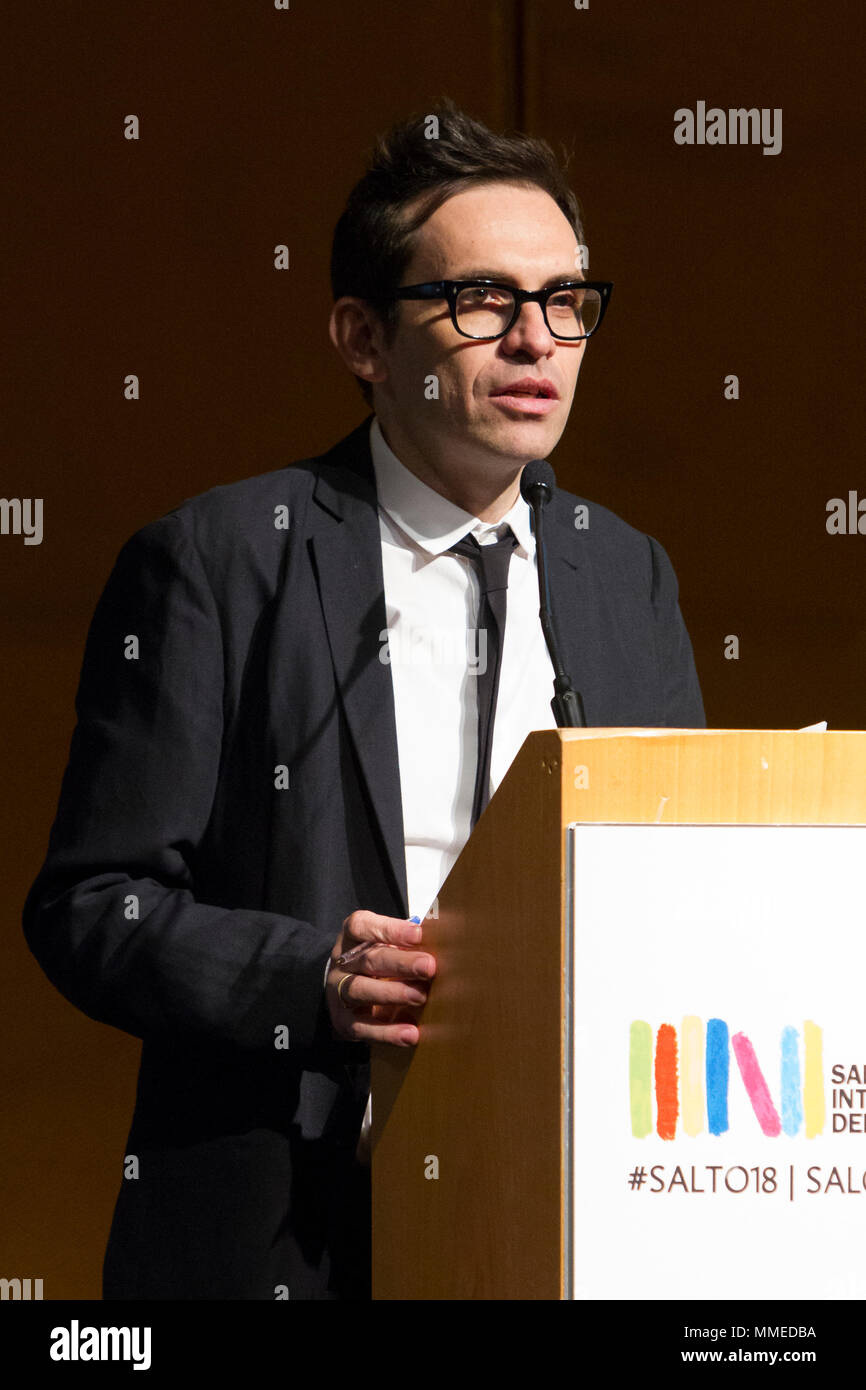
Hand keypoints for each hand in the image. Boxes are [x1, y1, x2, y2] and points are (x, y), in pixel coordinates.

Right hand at [326, 909, 435, 1045]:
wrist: (347, 992)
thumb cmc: (378, 962)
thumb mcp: (387, 945)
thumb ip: (407, 944)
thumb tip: (444, 943)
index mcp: (352, 938)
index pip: (361, 926)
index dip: (389, 929)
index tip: (418, 934)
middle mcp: (342, 964)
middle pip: (368, 960)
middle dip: (401, 963)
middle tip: (428, 966)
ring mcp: (338, 993)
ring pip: (360, 990)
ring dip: (392, 993)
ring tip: (420, 996)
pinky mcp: (343, 1022)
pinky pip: (363, 1028)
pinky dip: (387, 1032)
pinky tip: (411, 1033)